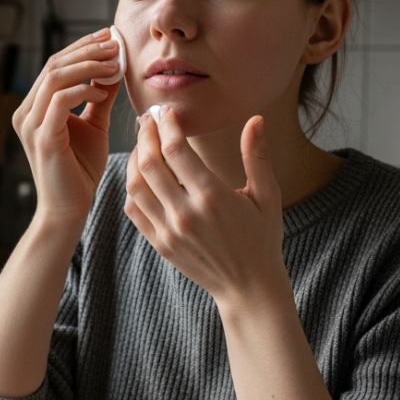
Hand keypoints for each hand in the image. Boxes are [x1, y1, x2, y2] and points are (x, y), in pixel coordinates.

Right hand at [13, 29, 121, 227]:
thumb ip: (100, 97)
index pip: (56, 64)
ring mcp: (31, 124)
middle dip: (87, 50)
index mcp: (35, 107)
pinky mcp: (42, 137)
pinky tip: (102, 92)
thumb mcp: (94, 125)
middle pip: (54, 64)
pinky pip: (60, 100)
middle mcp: (26, 112)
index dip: (82, 47)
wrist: (70, 208)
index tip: (110, 37)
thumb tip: (115, 68)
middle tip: (116, 44)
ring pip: (55, 77)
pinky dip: (83, 90)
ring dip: (88, 66)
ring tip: (115, 64)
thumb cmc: (80, 170)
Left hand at [124, 109, 286, 307]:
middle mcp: (185, 213)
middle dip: (146, 136)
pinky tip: (141, 175)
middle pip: (149, 164)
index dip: (167, 125)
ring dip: (134, 159)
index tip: (167, 111)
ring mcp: (169, 231)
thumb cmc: (262, 238)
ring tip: (144, 144)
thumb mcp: (267, 196)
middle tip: (149, 120)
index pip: (176, 150)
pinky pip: (134, 209)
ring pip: (135, 186)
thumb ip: (257, 156)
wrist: (248, 287)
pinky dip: (132, 188)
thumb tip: (256, 119)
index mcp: (212, 196)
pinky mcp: (160, 244)